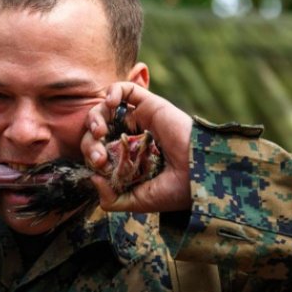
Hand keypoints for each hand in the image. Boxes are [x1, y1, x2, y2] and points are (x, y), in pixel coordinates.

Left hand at [81, 82, 192, 211]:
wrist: (201, 173)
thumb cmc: (175, 190)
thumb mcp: (138, 201)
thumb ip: (112, 199)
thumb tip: (92, 179)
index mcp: (127, 159)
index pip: (97, 151)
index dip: (91, 156)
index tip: (99, 167)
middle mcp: (131, 138)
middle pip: (97, 132)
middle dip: (90, 143)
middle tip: (99, 157)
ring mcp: (140, 120)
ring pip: (105, 110)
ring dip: (95, 119)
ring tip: (101, 132)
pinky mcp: (150, 105)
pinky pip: (126, 89)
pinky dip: (112, 91)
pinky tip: (110, 104)